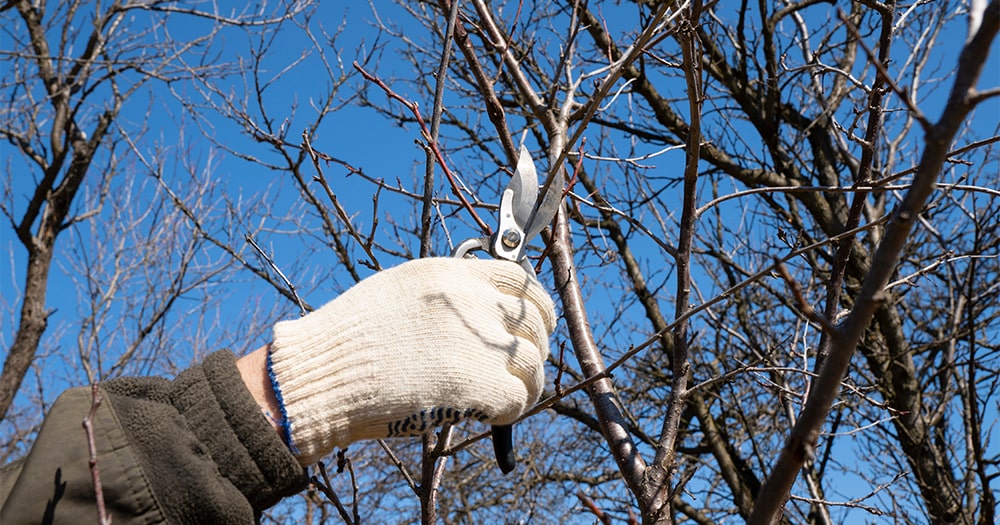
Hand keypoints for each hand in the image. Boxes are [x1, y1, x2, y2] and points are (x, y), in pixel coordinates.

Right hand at [265, 257, 555, 464]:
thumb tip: (482, 306)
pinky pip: (521, 398)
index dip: (533, 305)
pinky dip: (513, 409)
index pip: (521, 280)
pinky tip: (495, 413)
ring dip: (528, 380)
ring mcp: (479, 346)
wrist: (323, 376)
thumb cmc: (351, 339)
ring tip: (510, 393)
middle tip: (521, 363)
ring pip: (533, 362)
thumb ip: (448, 293)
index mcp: (453, 276)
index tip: (532, 322)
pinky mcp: (479, 387)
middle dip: (535, 343)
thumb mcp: (400, 290)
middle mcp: (473, 304)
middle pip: (536, 321)